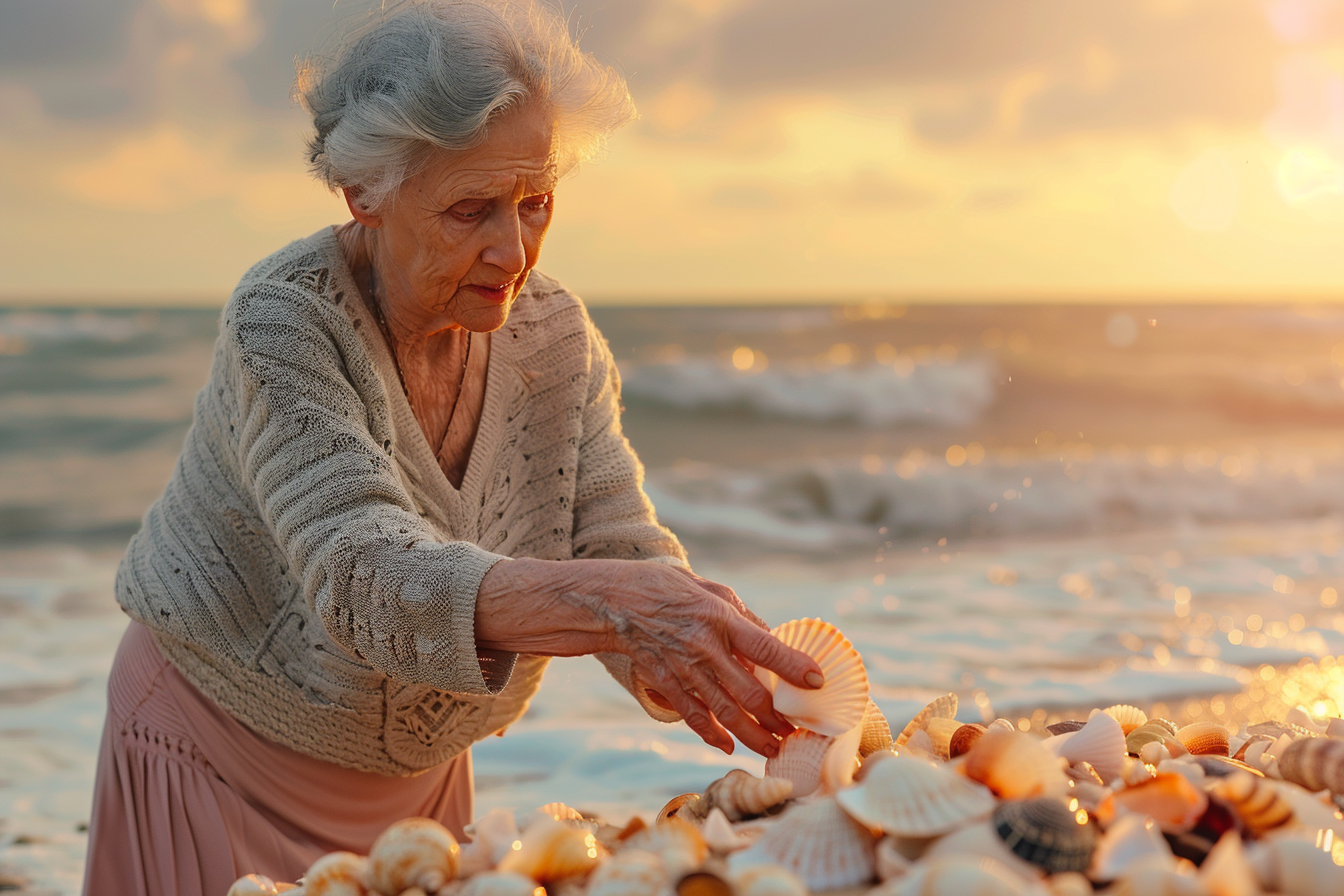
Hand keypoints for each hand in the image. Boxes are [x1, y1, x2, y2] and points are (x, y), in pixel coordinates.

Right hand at [595, 563, 823, 756]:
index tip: (817, 681)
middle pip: (749, 694)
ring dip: (753, 736)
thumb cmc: (669, 588)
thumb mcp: (712, 589)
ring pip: (725, 713)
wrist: (616, 601)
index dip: (793, 666)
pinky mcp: (667, 683)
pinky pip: (693, 717)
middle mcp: (705, 648)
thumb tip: (774, 642)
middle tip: (797, 732)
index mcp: (721, 618)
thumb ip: (745, 618)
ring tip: (774, 749)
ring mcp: (684, 669)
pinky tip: (728, 746)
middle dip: (777, 718)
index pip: (766, 647)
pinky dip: (712, 735)